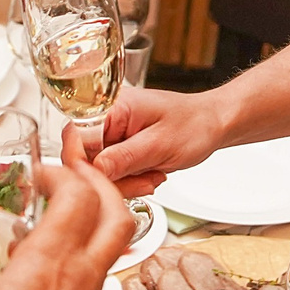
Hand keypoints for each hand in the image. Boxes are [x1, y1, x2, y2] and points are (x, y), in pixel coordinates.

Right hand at [0, 129, 134, 289]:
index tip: (38, 173)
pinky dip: (83, 250)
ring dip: (96, 215)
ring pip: (114, 246)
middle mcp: (77, 284)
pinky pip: (97, 275)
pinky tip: (46, 262)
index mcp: (47, 269)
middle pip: (118, 216)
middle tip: (71, 173)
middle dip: (101, 182)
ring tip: (57, 210)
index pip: (80, 198)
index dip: (65, 173)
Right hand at [86, 87, 228, 195]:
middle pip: (85, 158)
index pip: (76, 138)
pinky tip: (150, 174)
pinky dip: (130, 179)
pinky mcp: (118, 145)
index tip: (103, 181)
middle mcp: (106, 117)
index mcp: (112, 106)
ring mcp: (111, 132)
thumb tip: (93, 169)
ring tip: (152, 176)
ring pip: (98, 170)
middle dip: (113, 179)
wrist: (213, 124)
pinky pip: (111, 170)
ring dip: (125, 182)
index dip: (84, 165)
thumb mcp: (160, 144)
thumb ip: (124, 157)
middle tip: (144, 183)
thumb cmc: (194, 125)